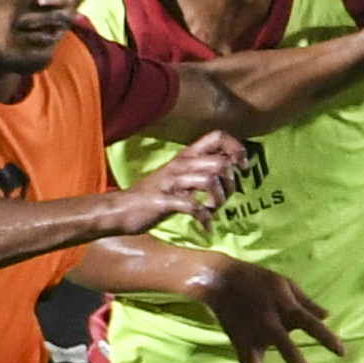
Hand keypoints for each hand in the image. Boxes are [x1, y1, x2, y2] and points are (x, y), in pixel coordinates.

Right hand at [113, 131, 244, 234]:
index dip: (236, 149)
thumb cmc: (155, 195)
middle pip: (220, 162)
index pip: (218, 136)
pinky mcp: (165, 201)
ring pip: (210, 181)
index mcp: (186, 156)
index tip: (242, 168)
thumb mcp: (178, 176)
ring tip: (213, 211)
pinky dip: (205, 219)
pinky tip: (206, 226)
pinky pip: (193, 206)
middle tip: (225, 198)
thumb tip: (229, 169)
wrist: (121, 209)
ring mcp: (172, 182)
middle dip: (231, 184)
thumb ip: (200, 170)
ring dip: (219, 201)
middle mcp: (181, 164)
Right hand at [191, 252, 348, 362]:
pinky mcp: (240, 343)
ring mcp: (253, 336)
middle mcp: (270, 325)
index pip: (310, 325)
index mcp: (285, 308)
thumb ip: (306, 302)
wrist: (221, 280)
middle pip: (288, 351)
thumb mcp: (285, 283)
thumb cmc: (258, 280)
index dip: (327, 339)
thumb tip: (327, 316)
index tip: (342, 353)